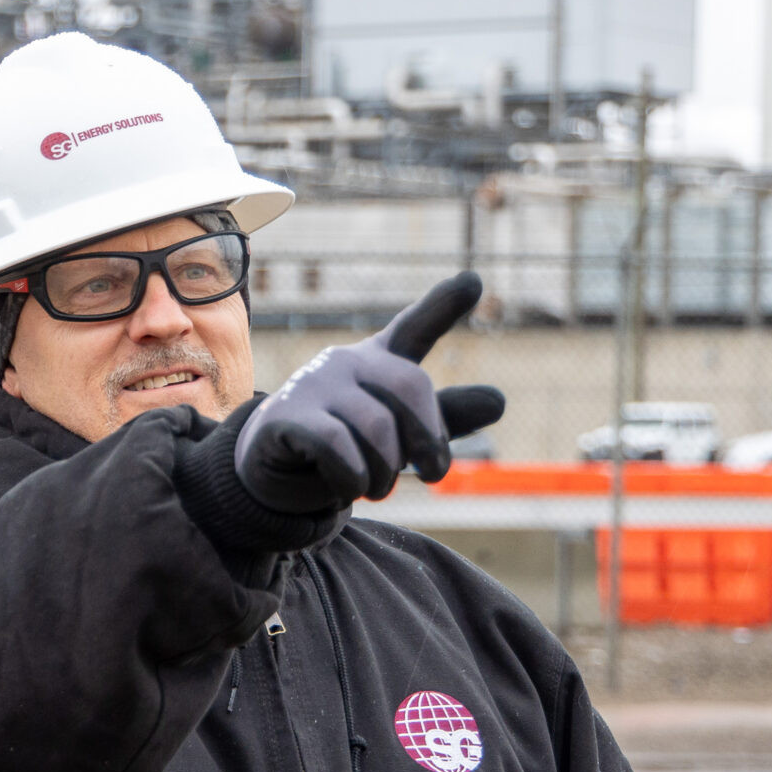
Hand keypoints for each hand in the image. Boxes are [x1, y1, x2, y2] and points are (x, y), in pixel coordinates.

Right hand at [234, 272, 506, 512]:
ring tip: (376, 489)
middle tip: (434, 475)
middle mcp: (346, 363)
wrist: (271, 476)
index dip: (442, 306)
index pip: (413, 329)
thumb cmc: (344, 447)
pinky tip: (349, 489)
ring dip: (386, 473)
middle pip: (410, 388)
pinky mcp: (285, 416)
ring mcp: (313, 385)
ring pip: (376, 428)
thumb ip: (443, 419)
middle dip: (429, 439)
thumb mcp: (397, 435)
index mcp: (378, 362)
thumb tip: (500, 401)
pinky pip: (338, 446)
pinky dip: (353, 478)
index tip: (474, 282)